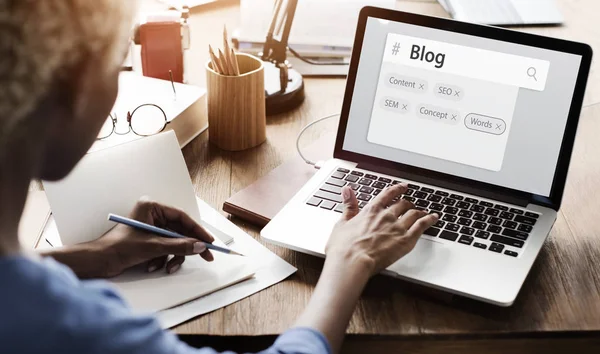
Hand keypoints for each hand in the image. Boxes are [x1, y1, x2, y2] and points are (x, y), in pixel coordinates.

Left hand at [88, 199, 214, 277]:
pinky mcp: (148, 241)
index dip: (197, 230)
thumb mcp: (153, 247)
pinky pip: (165, 249)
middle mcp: (152, 215)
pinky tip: (153, 266)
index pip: (182, 217)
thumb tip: (200, 246)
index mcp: (152, 207)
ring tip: (167, 267)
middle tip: (205, 256)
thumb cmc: (118, 248)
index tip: (209, 241)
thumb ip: (179, 246)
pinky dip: (163, 259)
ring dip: (172, 256)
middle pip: (180, 231)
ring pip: (174, 242)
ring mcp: (150, 229)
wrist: (98, 262)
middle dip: (188, 247)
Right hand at [325, 184, 437, 275]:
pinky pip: (422, 225)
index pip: (388, 194)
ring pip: (414, 213)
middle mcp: (386, 215)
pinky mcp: (406, 240)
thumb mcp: (342, 223)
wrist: (352, 261)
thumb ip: (348, 205)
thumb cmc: (344, 247)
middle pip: (403, 204)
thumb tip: (347, 191)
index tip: (403, 187)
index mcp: (371, 210)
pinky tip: (434, 218)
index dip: (397, 189)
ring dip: (420, 211)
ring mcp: (397, 227)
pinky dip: (430, 220)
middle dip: (408, 203)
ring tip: (423, 212)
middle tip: (411, 205)